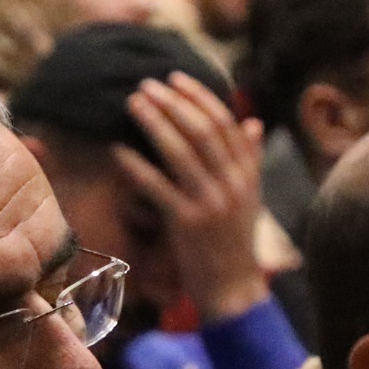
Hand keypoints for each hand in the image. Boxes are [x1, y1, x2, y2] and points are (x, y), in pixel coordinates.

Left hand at [115, 73, 269, 323]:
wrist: (233, 288)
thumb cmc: (234, 242)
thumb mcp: (250, 197)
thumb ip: (250, 159)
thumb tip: (251, 122)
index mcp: (247, 173)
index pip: (225, 123)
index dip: (199, 97)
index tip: (176, 79)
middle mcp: (232, 183)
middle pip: (202, 130)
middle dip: (173, 103)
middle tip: (147, 85)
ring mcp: (210, 203)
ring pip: (181, 151)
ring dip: (155, 122)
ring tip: (134, 103)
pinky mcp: (187, 224)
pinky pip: (158, 187)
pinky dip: (137, 166)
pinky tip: (118, 151)